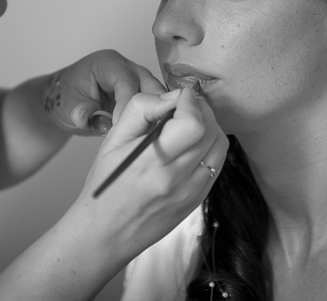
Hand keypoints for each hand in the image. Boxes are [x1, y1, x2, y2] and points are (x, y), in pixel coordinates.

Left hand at [42, 50, 164, 133]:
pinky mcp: (141, 94)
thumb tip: (96, 119)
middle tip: (150, 130)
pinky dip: (156, 117)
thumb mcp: (67, 107)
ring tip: (154, 134)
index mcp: (107, 63)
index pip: (126, 81)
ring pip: (156, 94)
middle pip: (149, 84)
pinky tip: (154, 133)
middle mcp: (126, 67)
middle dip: (153, 106)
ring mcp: (136, 80)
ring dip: (157, 113)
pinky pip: (155, 104)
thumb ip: (82, 112)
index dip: (127, 104)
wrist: (64, 103)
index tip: (123, 125)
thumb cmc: (64, 99)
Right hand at [64, 87, 228, 260]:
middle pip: (211, 131)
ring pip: (220, 146)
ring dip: (210, 126)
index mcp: (151, 161)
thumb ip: (141, 109)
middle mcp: (176, 178)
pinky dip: (210, 146)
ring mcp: (191, 192)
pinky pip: (217, 164)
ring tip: (190, 121)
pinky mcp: (197, 200)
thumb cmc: (106, 184)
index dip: (190, 101)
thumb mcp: (113, 139)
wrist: (106, 232)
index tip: (180, 95)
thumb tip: (171, 96)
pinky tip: (192, 143)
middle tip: (185, 104)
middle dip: (201, 109)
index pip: (193, 123)